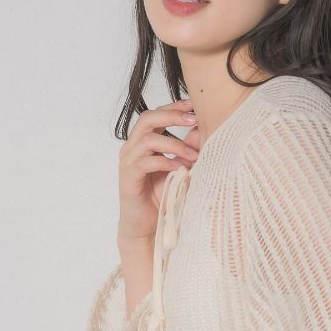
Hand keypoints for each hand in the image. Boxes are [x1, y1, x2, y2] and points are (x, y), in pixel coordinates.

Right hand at [117, 97, 199, 241]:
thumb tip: (202, 131)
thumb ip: (187, 151)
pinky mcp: (128, 178)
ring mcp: (127, 162)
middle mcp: (131, 148)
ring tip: (193, 155)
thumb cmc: (162, 197)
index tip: (193, 104)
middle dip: (172, 116)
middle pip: (147, 118)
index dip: (173, 107)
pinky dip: (165, 162)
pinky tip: (179, 169)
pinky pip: (145, 162)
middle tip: (194, 119)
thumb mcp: (180, 169)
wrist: (146, 226)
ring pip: (147, 139)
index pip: (155, 115)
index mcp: (142, 143)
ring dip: (174, 144)